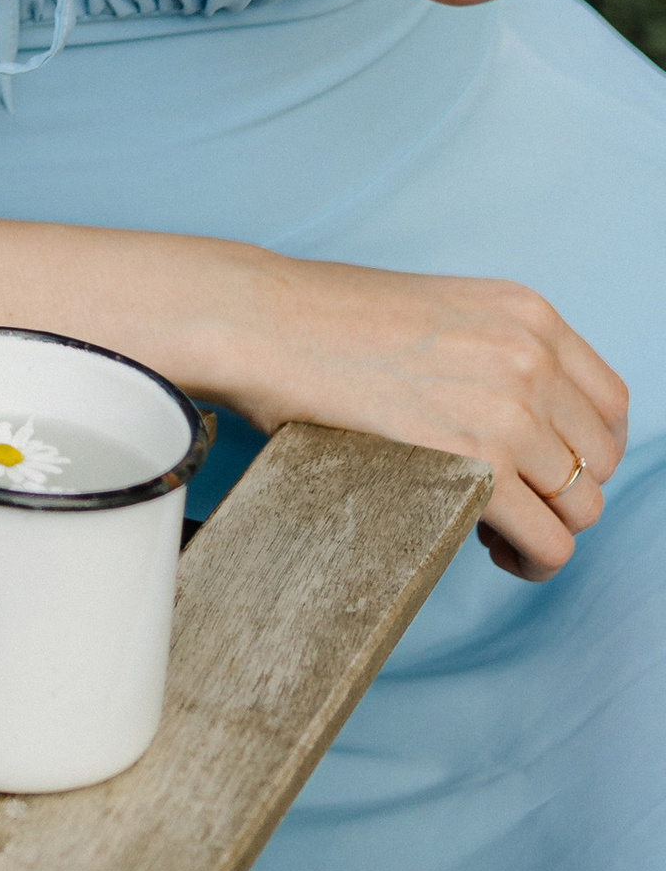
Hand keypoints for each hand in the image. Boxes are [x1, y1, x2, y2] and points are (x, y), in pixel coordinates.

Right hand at [202, 244, 628, 579]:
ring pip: (582, 508)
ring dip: (546, 529)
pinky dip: (529, 560)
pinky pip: (549, 542)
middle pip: (602, 461)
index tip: (548, 470)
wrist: (261, 322)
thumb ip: (494, 353)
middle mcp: (532, 356)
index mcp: (527, 313)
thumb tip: (525, 421)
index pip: (610, 403)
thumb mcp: (439, 310)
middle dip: (563, 493)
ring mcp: (510, 409)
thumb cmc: (324, 320)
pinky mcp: (478, 462)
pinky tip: (488, 547)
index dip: (585, 450)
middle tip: (511, 503)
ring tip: (497, 531)